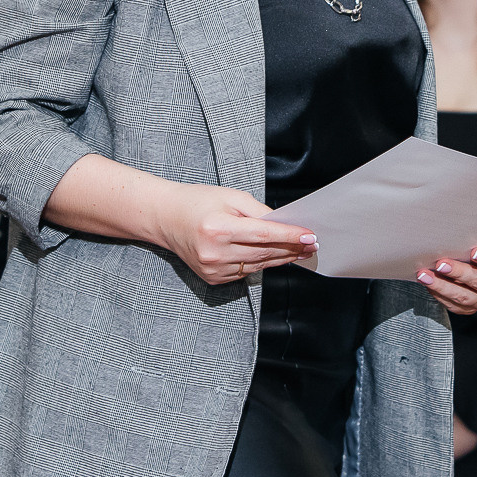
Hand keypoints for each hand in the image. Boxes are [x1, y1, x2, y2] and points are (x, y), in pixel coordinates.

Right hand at [147, 182, 317, 285]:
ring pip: (258, 265)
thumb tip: (284, 225)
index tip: (309, 235)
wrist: (166, 218)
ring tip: (298, 251)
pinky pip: (245, 272)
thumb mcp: (230, 197)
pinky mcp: (213, 278)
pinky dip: (260, 263)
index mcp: (218, 228)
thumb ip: (258, 211)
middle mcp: (215, 253)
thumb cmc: (198, 202)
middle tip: (310, 244)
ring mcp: (213, 269)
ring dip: (280, 258)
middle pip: (264, 253)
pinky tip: (272, 256)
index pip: (263, 234)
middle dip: (290, 248)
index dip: (289, 236)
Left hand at [418, 245, 476, 315]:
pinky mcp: (471, 308)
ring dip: (442, 286)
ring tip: (425, 275)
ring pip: (465, 297)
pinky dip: (439, 294)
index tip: (474, 252)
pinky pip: (454, 305)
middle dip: (459, 272)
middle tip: (441, 263)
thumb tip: (452, 224)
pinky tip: (427, 284)